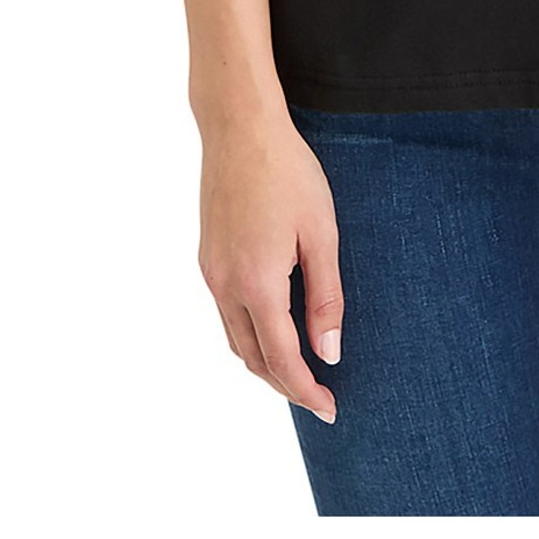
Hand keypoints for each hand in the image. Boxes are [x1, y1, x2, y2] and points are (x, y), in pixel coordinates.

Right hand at [197, 106, 343, 421]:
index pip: (282, 360)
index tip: (331, 409)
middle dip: (285, 384)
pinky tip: (274, 327)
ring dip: (265, 362)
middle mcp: (224, 286)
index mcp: (256, 284)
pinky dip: (250, 335)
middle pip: (253, 359)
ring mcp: (210, 273)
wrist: (240, 129)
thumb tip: (330, 352)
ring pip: (235, 340)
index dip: (307, 391)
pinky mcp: (207, 258)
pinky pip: (226, 314)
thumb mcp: (322, 234)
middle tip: (320, 396)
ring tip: (301, 370)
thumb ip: (326, 298)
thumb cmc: (288, 174)